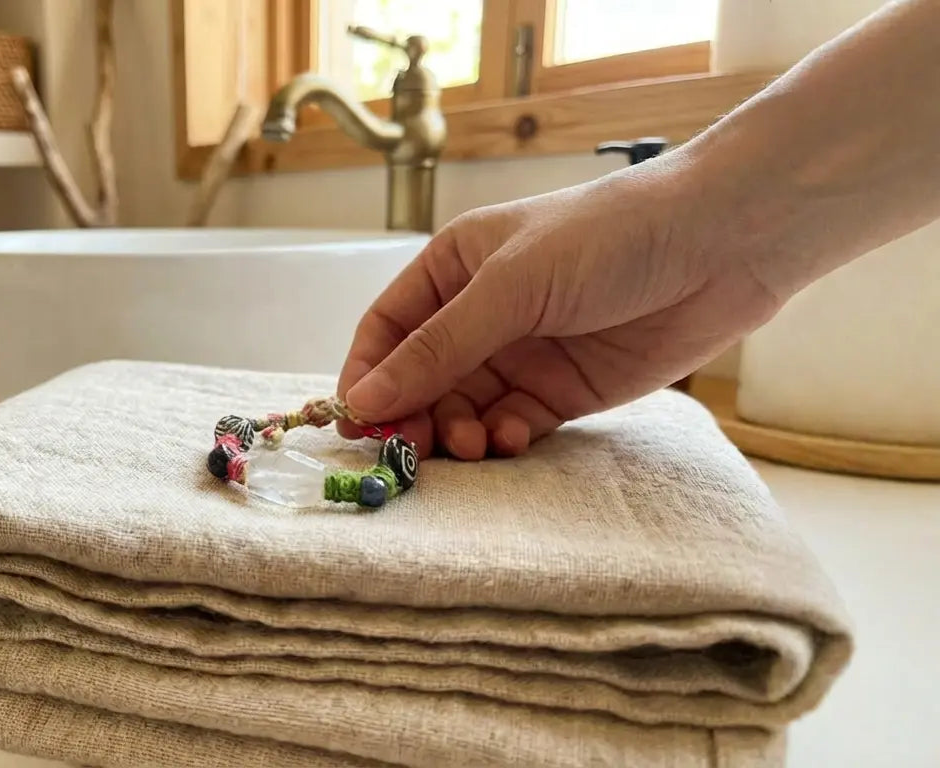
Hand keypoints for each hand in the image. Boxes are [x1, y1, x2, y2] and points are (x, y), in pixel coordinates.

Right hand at [336, 166, 782, 459]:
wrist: (722, 246)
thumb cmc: (607, 238)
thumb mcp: (511, 288)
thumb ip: (437, 349)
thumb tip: (364, 399)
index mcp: (455, 269)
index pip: (389, 330)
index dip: (368, 375)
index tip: (357, 421)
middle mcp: (482, 313)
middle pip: (421, 379)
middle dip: (413, 415)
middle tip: (410, 453)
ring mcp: (523, 354)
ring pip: (465, 409)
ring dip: (459, 433)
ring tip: (473, 445)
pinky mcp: (565, 390)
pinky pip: (514, 425)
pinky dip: (506, 438)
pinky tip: (516, 437)